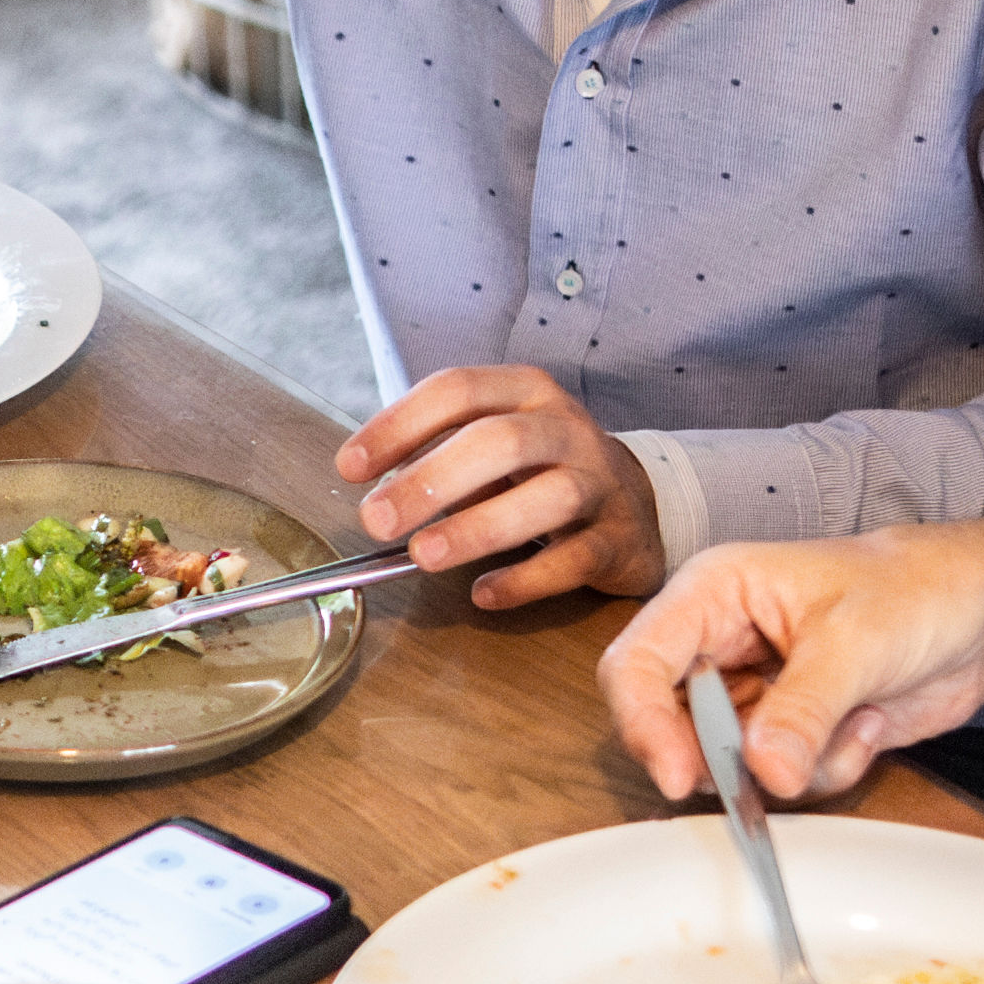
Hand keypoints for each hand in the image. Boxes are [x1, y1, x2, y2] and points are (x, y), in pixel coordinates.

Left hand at [340, 365, 660, 610]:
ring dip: (479, 527)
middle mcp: (566, 429)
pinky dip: (526, 579)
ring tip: (424, 555)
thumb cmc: (540, 470)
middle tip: (376, 520)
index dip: (399, 426)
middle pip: (501, 441)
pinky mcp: (617, 540)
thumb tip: (371, 486)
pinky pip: (574, 559)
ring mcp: (599, 484)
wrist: (634, 503)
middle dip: (432, 479)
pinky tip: (484, 592)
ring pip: (548, 497)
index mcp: (525, 392)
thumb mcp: (491, 442)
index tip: (350, 467)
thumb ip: (435, 454)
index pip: (457, 391)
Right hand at [601, 528, 983, 799]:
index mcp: (713, 594)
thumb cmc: (917, 591)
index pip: (636, 663)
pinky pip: (779, 781)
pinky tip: (867, 724)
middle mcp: (719, 645)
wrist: (983, 617)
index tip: (679, 776)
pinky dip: (827, 769)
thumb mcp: (855, 643)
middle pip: (670, 726)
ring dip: (794, 765)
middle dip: (730, 757)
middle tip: (780, 763)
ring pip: (729, 766)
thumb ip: (801, 711)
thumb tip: (761, 773)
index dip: (644, 723)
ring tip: (854, 718)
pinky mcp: (788, 733)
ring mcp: (752, 694)